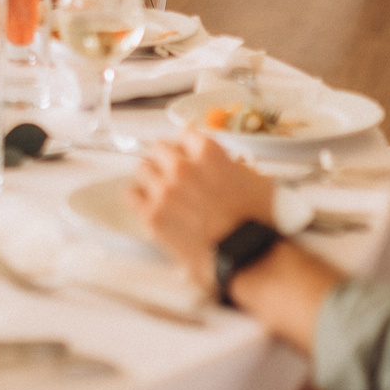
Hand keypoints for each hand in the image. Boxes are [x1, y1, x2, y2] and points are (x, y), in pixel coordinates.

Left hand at [129, 133, 274, 292]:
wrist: (246, 255)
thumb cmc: (257, 221)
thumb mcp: (258, 180)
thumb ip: (236, 165)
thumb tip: (230, 163)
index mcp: (208, 152)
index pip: (184, 134)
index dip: (187, 145)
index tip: (188, 153)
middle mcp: (182, 167)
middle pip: (159, 148)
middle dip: (166, 158)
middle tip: (173, 171)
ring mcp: (164, 190)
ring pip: (142, 169)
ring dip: (151, 176)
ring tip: (160, 189)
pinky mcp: (152, 215)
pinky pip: (131, 195)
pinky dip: (139, 197)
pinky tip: (149, 203)